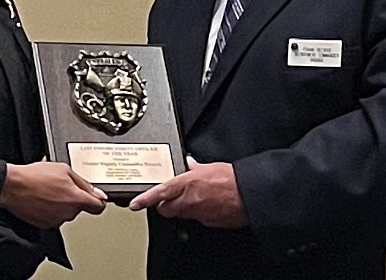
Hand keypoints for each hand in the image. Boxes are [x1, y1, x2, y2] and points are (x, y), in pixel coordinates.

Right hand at [0, 161, 106, 227]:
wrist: (13, 186)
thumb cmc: (35, 176)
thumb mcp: (64, 169)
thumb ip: (84, 183)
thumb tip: (98, 193)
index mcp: (76, 199)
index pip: (98, 207)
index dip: (98, 200)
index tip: (95, 197)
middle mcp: (68, 213)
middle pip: (80, 208)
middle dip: (75, 198)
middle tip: (63, 185)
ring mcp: (56, 220)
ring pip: (67, 212)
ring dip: (62, 203)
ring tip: (49, 190)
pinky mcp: (45, 224)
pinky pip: (54, 216)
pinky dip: (51, 209)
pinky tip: (43, 198)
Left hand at [128, 157, 246, 227]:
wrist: (250, 195)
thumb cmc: (234, 178)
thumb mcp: (212, 166)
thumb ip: (196, 167)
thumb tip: (190, 164)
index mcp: (188, 183)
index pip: (160, 192)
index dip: (145, 199)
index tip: (135, 204)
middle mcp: (190, 200)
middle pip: (166, 209)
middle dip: (163, 205)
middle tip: (165, 199)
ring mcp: (199, 214)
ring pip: (181, 215)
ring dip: (180, 209)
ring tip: (190, 199)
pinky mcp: (209, 222)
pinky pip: (197, 219)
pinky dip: (197, 213)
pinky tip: (206, 206)